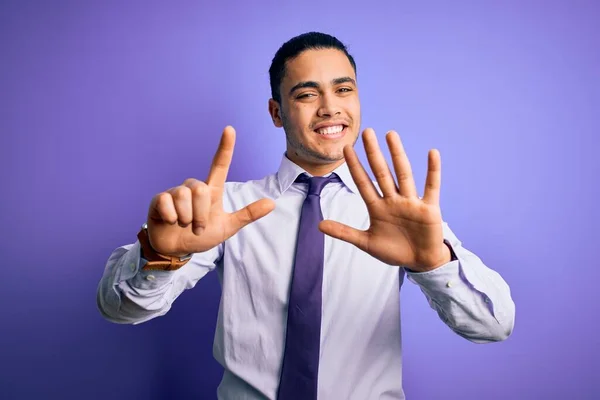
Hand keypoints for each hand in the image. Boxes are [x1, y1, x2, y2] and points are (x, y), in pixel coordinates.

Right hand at [146, 126, 275, 256]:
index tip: (230, 129)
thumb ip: (247, 215)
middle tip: (197, 227)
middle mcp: (193, 187)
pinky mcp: (159, 199)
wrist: (176, 249)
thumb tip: (272, 203)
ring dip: (186, 218)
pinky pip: (166, 202)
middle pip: (200, 189)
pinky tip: (169, 221)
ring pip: (183, 196)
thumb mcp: (227, 227)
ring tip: (183, 225)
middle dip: (200, 215)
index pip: (219, 165)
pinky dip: (171, 217)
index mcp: (211, 191)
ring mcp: (175, 192)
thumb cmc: (201, 235)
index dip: (225, 147)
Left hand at [319, 128, 450, 271]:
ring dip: (397, 155)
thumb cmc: (394, 250)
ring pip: (403, 174)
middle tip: (367, 132)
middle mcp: (393, 200)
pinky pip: (431, 187)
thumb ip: (344, 232)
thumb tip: (319, 225)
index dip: (355, 166)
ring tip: (391, 135)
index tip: (346, 148)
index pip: (363, 183)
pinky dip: (433, 171)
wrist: (419, 261)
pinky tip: (432, 153)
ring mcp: (411, 202)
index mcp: (377, 208)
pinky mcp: (429, 208)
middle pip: (381, 173)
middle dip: (373, 153)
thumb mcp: (366, 243)